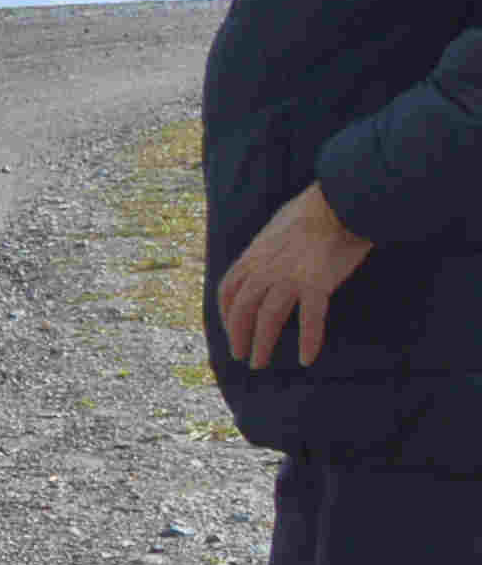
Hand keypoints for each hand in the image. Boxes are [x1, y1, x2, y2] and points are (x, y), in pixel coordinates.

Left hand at [221, 181, 373, 368]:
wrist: (339, 203)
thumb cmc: (312, 211)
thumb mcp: (275, 227)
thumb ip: (266, 248)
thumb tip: (264, 257)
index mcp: (253, 256)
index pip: (227, 290)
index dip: (225, 312)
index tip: (229, 328)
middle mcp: (265, 269)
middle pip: (242, 309)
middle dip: (238, 335)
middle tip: (240, 355)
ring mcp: (289, 278)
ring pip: (268, 319)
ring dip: (262, 344)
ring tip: (259, 362)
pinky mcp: (317, 284)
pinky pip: (311, 320)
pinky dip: (309, 341)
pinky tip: (307, 359)